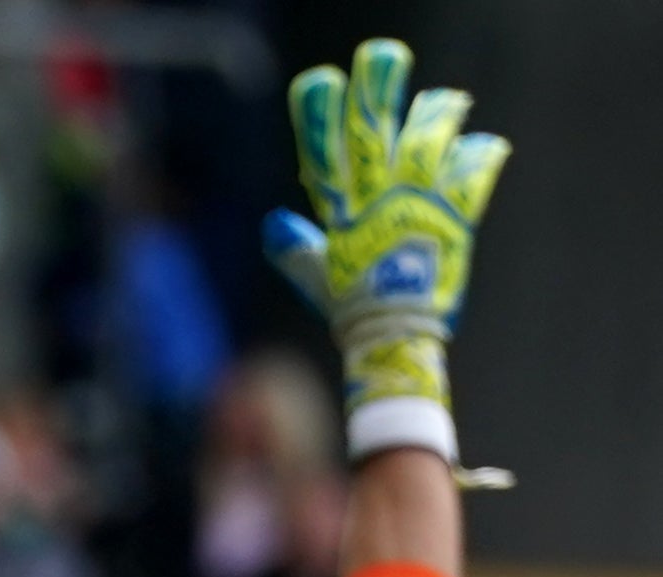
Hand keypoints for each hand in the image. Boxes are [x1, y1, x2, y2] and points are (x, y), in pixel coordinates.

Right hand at [262, 38, 507, 449]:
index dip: (320, 118)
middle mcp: (378, 204)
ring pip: (428, 142)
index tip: (319, 82)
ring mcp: (418, 209)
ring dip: (438, 116)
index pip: (325, 157)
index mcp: (343, 216)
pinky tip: (483, 145)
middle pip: (374, 136)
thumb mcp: (318, 279)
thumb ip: (297, 248)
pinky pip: (474, 174)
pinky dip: (481, 156)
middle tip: (381, 57)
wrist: (395, 338)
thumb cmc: (354, 312)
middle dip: (376, 93)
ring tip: (444, 101)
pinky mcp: (456, 220)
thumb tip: (274, 224)